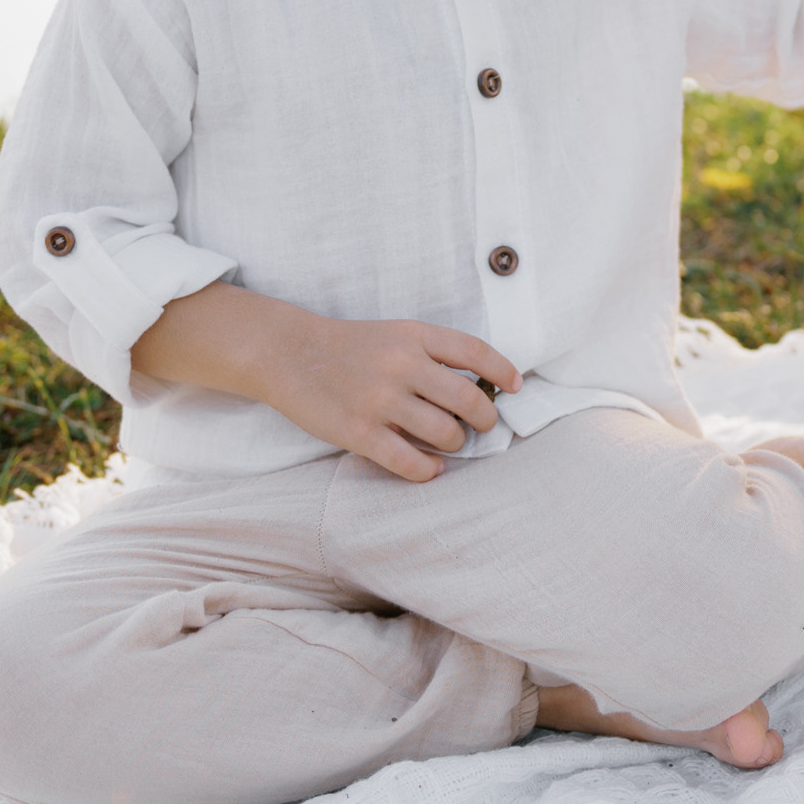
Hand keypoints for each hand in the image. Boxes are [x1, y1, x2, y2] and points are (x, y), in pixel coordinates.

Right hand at [131, 284, 522, 482]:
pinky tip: (429, 467)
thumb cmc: (349, 346)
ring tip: (449, 442)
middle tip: (483, 425)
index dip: (503, 370)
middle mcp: (401, 365)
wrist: (288, 354)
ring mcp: (380, 400)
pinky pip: (409, 461)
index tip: (516, 386)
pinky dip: (428, 469)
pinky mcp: (359, 433)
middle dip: (485, 418)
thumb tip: (479, 385)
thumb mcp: (394, 334)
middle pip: (468, 398)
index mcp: (413, 335)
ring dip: (455, 443)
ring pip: (445, 433)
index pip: (474, 352)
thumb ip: (431, 353)